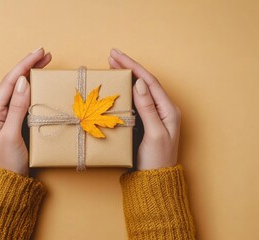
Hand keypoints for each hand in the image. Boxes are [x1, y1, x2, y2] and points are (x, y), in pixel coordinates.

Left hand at [0, 48, 51, 175]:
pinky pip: (23, 98)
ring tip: (44, 62)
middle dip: (28, 65)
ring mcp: (5, 114)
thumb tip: (24, 82)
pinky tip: (39, 81)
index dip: (24, 65)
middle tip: (44, 53)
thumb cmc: (8, 161)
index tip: (38, 53)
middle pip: (13, 81)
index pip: (10, 82)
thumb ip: (17, 108)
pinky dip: (32, 87)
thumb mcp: (12, 135)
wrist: (8, 180)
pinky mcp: (14, 119)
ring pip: (18, 88)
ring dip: (31, 74)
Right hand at [108, 49, 180, 169]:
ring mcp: (155, 114)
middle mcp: (163, 108)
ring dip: (127, 76)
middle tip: (112, 55)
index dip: (133, 67)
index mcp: (168, 109)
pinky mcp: (146, 121)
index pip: (149, 81)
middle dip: (129, 67)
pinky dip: (126, 90)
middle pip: (145, 82)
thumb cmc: (157, 159)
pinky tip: (118, 85)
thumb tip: (140, 83)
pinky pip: (136, 100)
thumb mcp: (154, 133)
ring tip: (113, 65)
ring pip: (140, 89)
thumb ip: (148, 108)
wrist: (155, 178)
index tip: (117, 56)